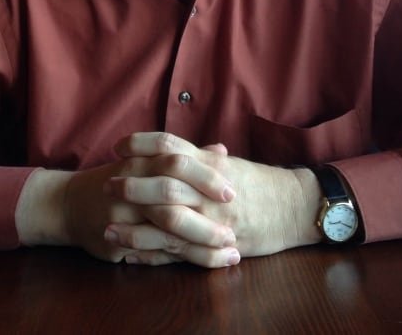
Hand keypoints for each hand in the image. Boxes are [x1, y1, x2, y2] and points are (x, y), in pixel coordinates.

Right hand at [15, 139, 238, 265]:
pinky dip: (183, 258)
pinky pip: (155, 252)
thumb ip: (185, 157)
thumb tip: (221, 151)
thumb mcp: (145, 161)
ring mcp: (122, 214)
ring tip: (231, 249)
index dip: (205, 175)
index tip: (233, 189)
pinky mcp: (117, 239)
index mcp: (140, 161)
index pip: (176, 161)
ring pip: (166, 227)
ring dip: (202, 239)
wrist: (69, 203)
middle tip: (235, 220)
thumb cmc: (117, 179)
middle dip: (206, 208)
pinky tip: (206, 262)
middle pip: (171, 191)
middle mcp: (130, 184)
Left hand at [103, 132, 321, 264]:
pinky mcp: (216, 242)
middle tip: (106, 184)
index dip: (140, 143)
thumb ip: (201, 156)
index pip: (170, 144)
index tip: (118, 147)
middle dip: (131, 184)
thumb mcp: (230, 164)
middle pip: (163, 181)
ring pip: (167, 220)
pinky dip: (154, 254)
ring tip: (108, 227)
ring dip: (134, 226)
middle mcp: (209, 187)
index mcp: (209, 162)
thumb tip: (175, 147)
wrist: (295, 207)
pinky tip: (131, 256)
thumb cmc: (261, 183)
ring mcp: (213, 216)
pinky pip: (180, 251)